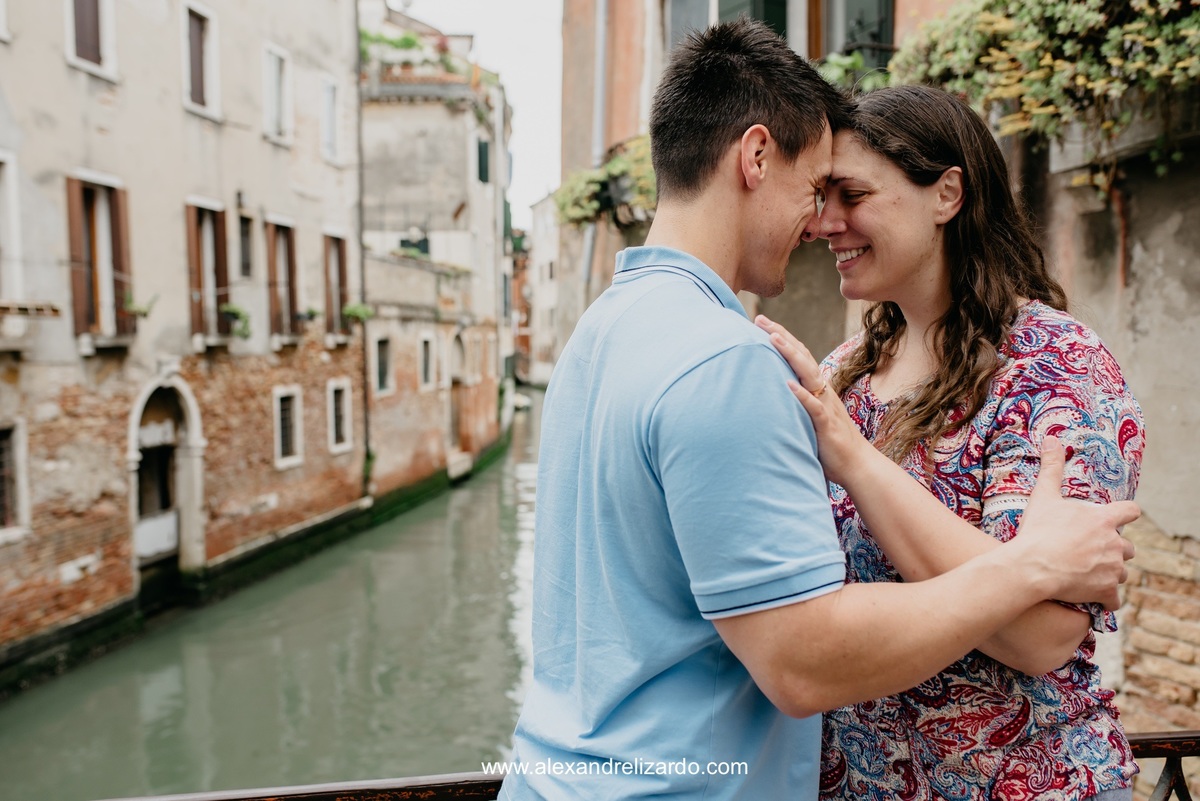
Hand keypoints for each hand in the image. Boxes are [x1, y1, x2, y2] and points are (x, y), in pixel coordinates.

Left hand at [755, 314, 870, 485]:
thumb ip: (796, 402)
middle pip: (801, 356)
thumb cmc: (829, 442)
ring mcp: (825, 406)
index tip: (761, 322)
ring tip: (773, 339)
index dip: (781, 337)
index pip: (798, 355)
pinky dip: (802, 395)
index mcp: (816, 388)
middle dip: (781, 336)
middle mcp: (821, 391)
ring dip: (791, 355)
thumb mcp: (809, 415)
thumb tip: (774, 390)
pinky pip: (814, 407)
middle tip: (760, 318)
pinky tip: (788, 384)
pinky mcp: (826, 425)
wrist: (857, 464)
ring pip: (808, 374)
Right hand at [1009, 436, 1138, 609]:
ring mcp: (1113, 568)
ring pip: (1121, 572)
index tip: (1121, 517)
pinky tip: (1094, 598)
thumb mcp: (1044, 496)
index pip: (1131, 511)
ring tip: (1087, 573)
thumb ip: (1051, 467)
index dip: (1127, 514)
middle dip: (1113, 549)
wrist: (1033, 566)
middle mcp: (1115, 543)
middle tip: (1089, 551)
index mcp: (1104, 519)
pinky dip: (1106, 599)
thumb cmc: (1038, 531)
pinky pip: (1114, 599)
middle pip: (1127, 547)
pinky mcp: (1107, 591)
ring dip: (1110, 573)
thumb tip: (1052, 438)